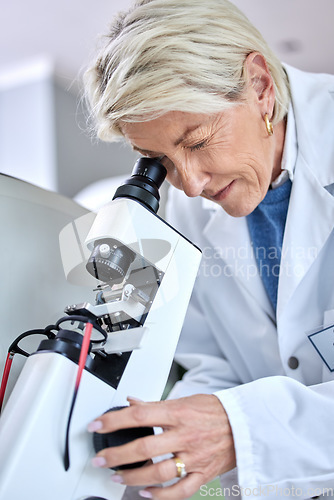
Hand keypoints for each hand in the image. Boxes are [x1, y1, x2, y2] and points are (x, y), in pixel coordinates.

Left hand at [88, 394, 235, 498]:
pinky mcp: (203, 473)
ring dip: (133, 477)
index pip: (139, 415)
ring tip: (117, 477)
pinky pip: (180, 490)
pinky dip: (161, 496)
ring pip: (159, 472)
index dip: (115, 420)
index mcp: (178, 413)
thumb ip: (154, 404)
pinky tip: (145, 494)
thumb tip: (131, 402)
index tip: (97, 425)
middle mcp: (184, 435)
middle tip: (100, 459)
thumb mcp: (183, 400)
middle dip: (117, 455)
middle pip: (144, 447)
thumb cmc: (213, 410)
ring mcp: (194, 456)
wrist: (244, 423)